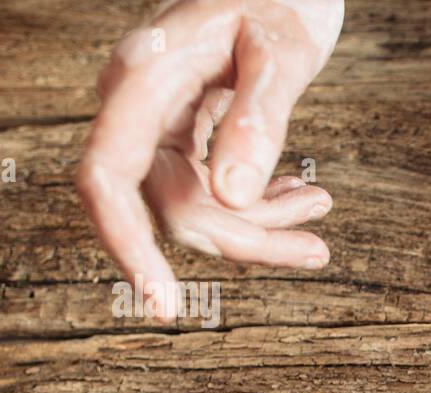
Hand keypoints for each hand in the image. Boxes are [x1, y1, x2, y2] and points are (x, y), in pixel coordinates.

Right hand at [76, 0, 343, 318]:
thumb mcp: (281, 50)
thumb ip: (259, 117)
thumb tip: (234, 196)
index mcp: (144, 78)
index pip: (109, 177)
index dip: (127, 244)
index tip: (162, 304)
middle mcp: (140, 108)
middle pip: (174, 209)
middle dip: (247, 239)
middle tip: (319, 246)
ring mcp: (161, 126)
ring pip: (200, 210)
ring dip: (264, 225)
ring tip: (321, 204)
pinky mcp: (187, 138)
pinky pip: (214, 193)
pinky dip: (261, 206)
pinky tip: (302, 196)